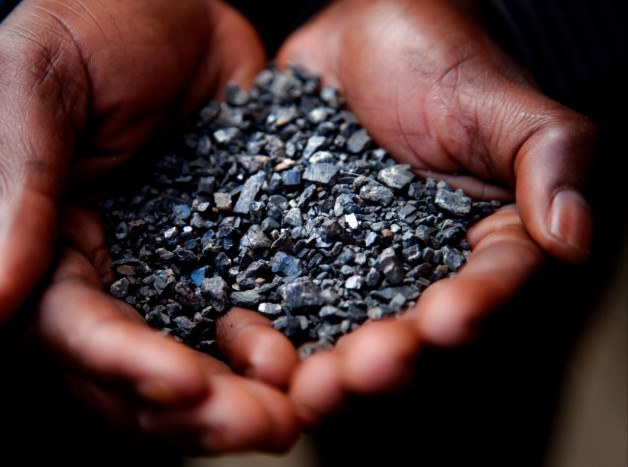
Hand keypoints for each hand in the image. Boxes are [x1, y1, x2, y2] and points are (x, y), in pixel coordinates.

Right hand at [0, 0, 304, 452]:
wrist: (163, 2)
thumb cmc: (82, 30)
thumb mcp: (33, 90)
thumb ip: (11, 193)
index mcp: (48, 251)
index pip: (77, 333)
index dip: (127, 368)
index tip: (185, 388)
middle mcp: (113, 278)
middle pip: (143, 375)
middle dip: (199, 410)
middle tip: (264, 426)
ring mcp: (178, 270)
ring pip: (203, 359)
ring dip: (246, 396)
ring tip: (299, 407)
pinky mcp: (236, 251)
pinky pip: (256, 312)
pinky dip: (284, 344)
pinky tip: (313, 353)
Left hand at [274, 0, 593, 425]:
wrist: (362, 34)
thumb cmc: (442, 60)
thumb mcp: (504, 103)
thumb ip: (551, 162)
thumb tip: (573, 237)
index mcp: (482, 243)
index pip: (489, 288)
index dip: (471, 312)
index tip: (444, 321)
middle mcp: (418, 269)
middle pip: (411, 332)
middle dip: (388, 361)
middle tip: (357, 374)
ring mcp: (354, 267)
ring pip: (344, 331)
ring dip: (328, 365)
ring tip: (306, 384)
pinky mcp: (299, 255)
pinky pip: (284, 297)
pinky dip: (269, 328)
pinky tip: (251, 344)